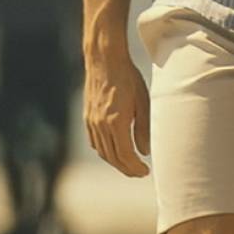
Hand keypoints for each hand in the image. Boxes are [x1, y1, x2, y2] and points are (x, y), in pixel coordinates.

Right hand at [84, 45, 150, 176]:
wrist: (105, 60)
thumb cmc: (128, 78)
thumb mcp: (143, 102)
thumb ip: (143, 129)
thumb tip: (144, 151)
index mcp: (116, 122)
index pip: (125, 155)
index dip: (135, 167)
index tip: (146, 171)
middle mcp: (101, 124)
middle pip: (113, 157)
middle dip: (127, 169)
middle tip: (139, 173)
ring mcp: (92, 121)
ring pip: (102, 151)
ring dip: (116, 162)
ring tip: (129, 164)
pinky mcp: (87, 117)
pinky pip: (94, 142)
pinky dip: (104, 151)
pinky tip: (113, 151)